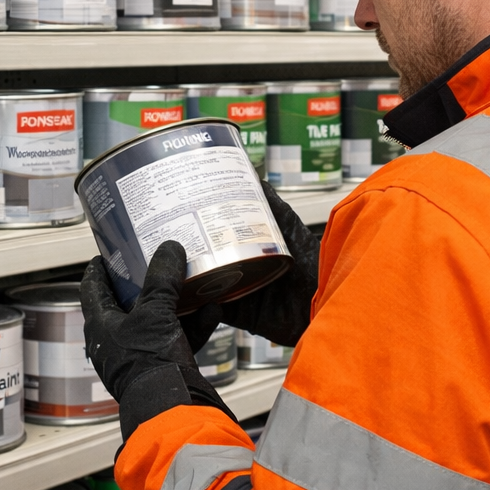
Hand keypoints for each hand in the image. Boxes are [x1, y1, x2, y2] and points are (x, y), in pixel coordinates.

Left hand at [82, 241, 237, 438]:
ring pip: (155, 322)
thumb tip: (169, 248)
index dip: (98, 270)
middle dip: (142, 284)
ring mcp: (139, 357)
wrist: (172, 408)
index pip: (91, 290)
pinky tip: (212, 311)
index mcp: (100, 327)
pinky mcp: (162, 368)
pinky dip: (193, 326)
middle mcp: (115, 342)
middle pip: (126, 305)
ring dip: (173, 303)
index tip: (105, 255)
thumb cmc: (150, 362)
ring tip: (188, 283)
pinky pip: (176, 340)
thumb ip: (161, 279)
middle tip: (152, 263)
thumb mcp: (155, 312)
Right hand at [182, 178, 319, 349]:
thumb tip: (253, 176)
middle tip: (162, 236)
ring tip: (165, 261)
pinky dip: (196, 304)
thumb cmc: (317, 265)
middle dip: (186, 249)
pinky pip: (211, 309)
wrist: (328, 303)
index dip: (200, 224)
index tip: (178, 211)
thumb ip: (273, 206)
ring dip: (186, 275)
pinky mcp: (239, 313)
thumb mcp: (290, 227)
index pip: (220, 233)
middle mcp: (243, 268)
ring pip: (204, 282)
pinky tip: (181, 292)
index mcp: (253, 247)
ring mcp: (239, 291)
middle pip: (207, 257)